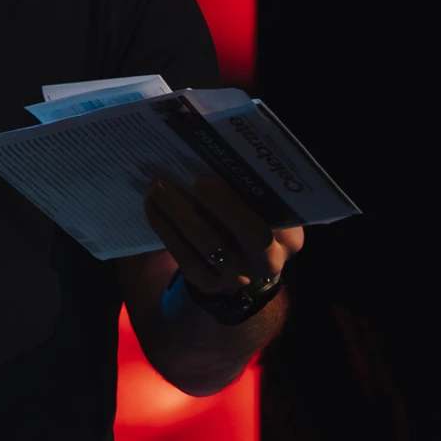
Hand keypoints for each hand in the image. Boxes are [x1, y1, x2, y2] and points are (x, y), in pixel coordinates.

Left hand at [143, 175, 304, 298]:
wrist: (247, 266)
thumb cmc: (256, 221)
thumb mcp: (266, 210)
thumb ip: (252, 191)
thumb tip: (215, 157)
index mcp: (288, 239)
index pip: (264, 222)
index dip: (231, 204)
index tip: (204, 179)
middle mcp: (266, 263)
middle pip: (236, 236)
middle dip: (208, 205)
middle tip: (178, 180)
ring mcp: (236, 277)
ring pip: (205, 244)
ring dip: (176, 213)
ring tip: (157, 187)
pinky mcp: (208, 283)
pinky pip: (184, 256)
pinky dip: (165, 228)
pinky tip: (152, 206)